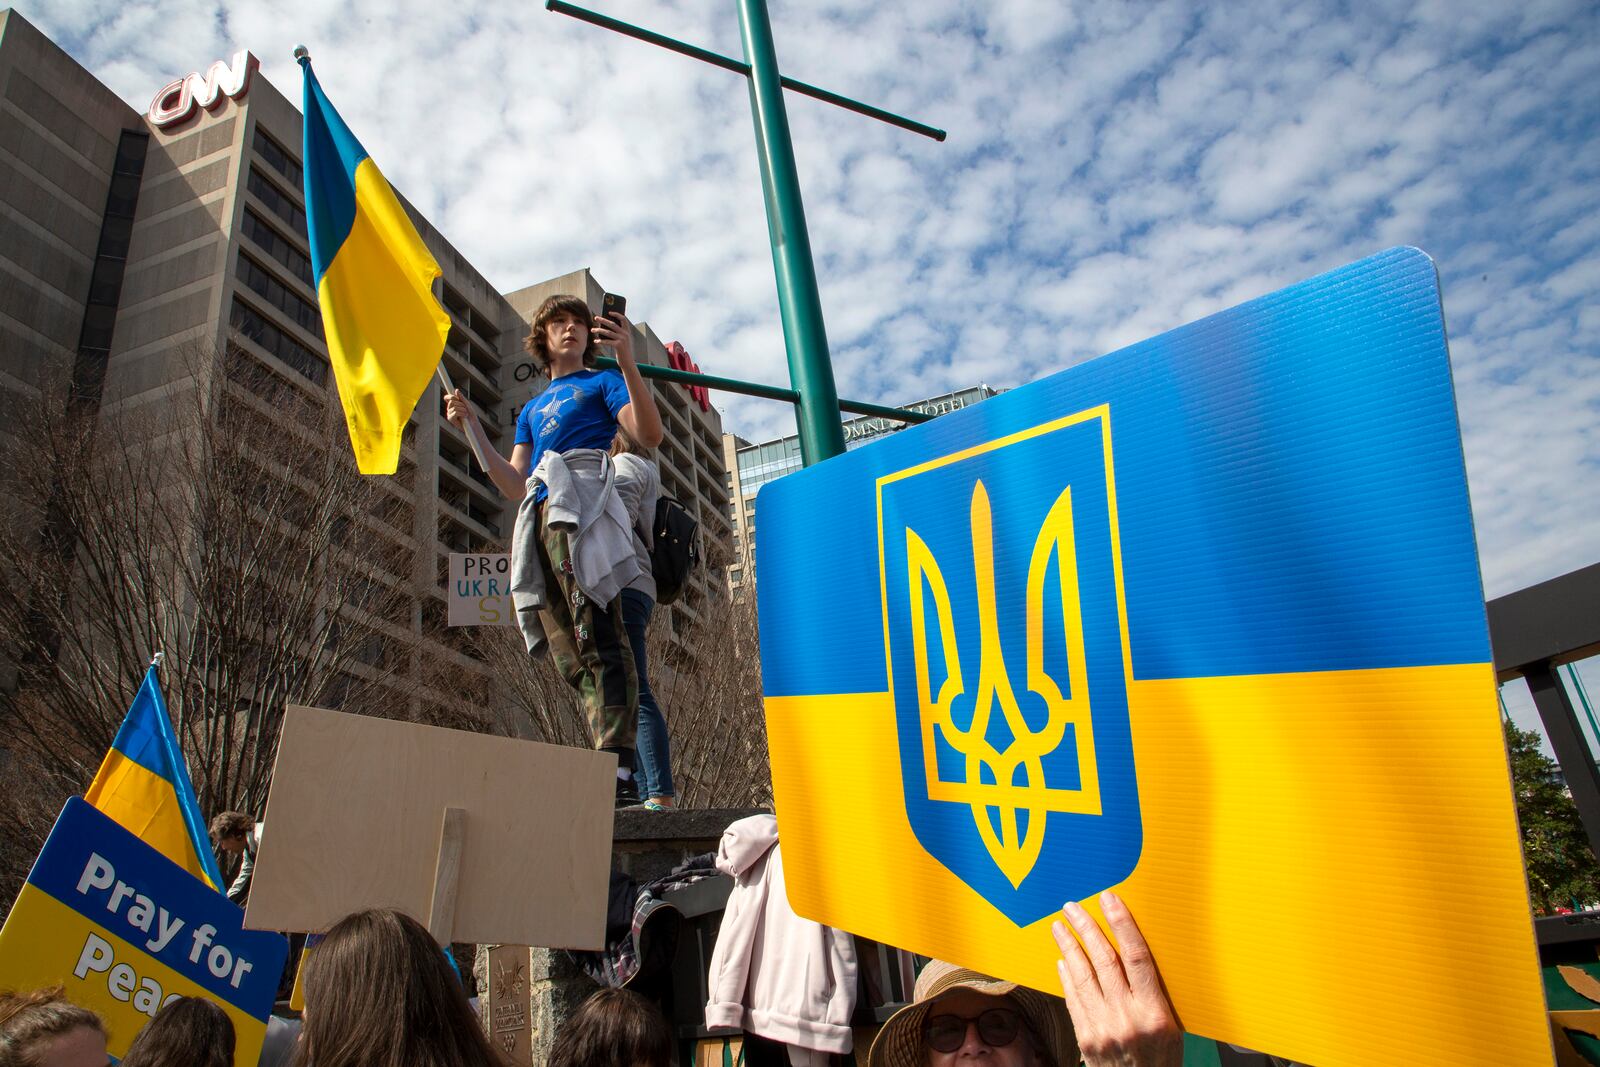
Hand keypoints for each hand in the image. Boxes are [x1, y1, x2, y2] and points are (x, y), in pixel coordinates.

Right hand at [444, 388, 477, 430]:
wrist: (473, 424)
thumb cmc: (471, 415)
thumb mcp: (466, 404)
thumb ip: (461, 398)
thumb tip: (456, 390)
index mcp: (453, 405)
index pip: (447, 398)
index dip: (451, 396)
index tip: (457, 398)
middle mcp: (449, 409)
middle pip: (452, 401)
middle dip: (461, 404)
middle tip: (466, 409)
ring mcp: (449, 414)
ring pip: (454, 407)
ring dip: (463, 409)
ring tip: (466, 413)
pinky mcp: (450, 419)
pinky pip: (455, 412)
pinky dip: (462, 413)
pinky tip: (465, 416)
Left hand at [592, 311, 633, 363]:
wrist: (628, 362)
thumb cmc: (623, 351)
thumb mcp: (623, 341)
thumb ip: (618, 334)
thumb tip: (605, 327)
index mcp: (627, 332)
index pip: (623, 319)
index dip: (617, 314)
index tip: (609, 312)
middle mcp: (625, 334)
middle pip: (612, 324)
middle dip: (603, 320)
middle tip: (595, 318)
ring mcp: (622, 340)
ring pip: (608, 332)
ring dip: (599, 330)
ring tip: (592, 330)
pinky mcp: (618, 346)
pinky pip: (607, 341)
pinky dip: (600, 341)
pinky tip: (595, 341)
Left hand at [1053, 891, 1182, 1066]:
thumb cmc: (1162, 1060)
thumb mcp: (1172, 1027)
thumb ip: (1153, 993)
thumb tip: (1134, 953)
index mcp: (1154, 1014)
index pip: (1137, 958)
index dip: (1122, 925)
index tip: (1110, 900)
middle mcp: (1126, 1019)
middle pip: (1103, 961)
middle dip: (1086, 929)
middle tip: (1073, 907)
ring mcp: (1103, 1029)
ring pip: (1082, 977)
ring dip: (1069, 947)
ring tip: (1060, 926)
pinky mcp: (1085, 1039)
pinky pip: (1074, 1000)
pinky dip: (1067, 977)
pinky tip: (1063, 960)